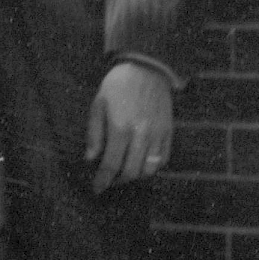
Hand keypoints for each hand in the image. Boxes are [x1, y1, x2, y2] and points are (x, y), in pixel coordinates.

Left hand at [86, 60, 173, 192]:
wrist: (147, 69)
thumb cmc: (117, 85)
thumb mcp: (98, 105)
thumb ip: (94, 134)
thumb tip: (90, 158)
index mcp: (120, 127)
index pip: (111, 164)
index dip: (103, 180)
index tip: (96, 189)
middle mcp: (141, 134)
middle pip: (131, 171)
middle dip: (118, 181)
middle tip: (108, 181)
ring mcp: (158, 135)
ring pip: (149, 169)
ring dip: (135, 176)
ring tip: (123, 173)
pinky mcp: (169, 132)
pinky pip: (164, 160)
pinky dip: (152, 168)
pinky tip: (141, 165)